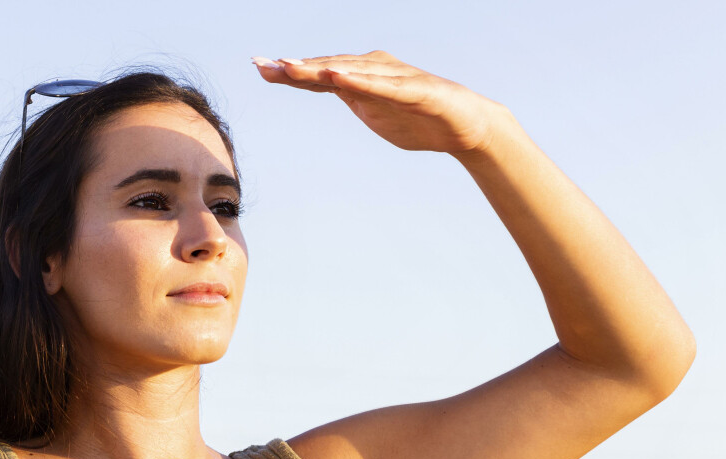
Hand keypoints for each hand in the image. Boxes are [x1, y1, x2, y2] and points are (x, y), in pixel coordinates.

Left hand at [252, 51, 509, 155]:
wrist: (466, 126)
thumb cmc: (418, 117)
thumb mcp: (374, 110)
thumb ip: (349, 96)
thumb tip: (324, 85)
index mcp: (362, 77)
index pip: (319, 75)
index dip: (289, 72)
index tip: (259, 67)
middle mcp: (375, 70)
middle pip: (328, 68)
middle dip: (294, 67)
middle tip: (262, 64)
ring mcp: (395, 79)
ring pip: (351, 72)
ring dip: (319, 68)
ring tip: (290, 66)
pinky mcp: (415, 90)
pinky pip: (382, 87)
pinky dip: (359, 81)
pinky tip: (337, 76)